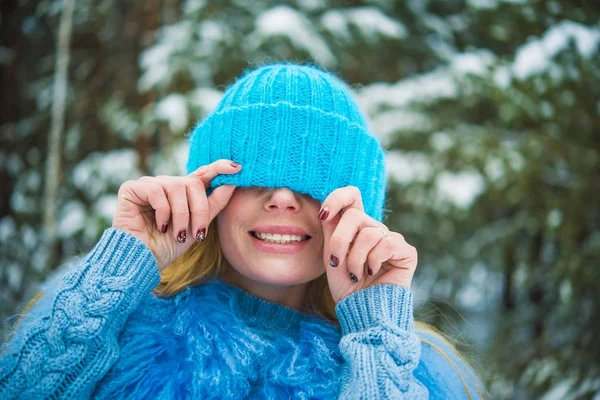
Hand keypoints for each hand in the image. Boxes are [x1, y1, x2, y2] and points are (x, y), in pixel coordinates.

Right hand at [112, 159, 240, 270]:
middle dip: (199, 209)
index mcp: (183, 192)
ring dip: (182, 215)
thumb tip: (232, 182)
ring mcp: (149, 184)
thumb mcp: (198, 225)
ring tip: (177, 234)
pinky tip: (160, 226)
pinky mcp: (132, 188)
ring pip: (176, 187)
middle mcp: (166, 184)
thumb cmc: (169, 246)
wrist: (142, 261)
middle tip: (198, 233)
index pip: (203, 174)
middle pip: (193, 183)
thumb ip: (214, 203)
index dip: (219, 168)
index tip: (236, 167)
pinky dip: (163, 211)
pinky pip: (156, 191)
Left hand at [319, 186, 417, 303]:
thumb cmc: (346, 285)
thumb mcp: (332, 254)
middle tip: (337, 263)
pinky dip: (373, 261)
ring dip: (355, 259)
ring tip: (355, 275)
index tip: (323, 215)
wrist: (361, 310)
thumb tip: (327, 209)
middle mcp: (374, 229)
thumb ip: (331, 230)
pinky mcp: (406, 251)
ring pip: (369, 233)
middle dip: (340, 241)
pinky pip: (386, 244)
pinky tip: (373, 273)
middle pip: (354, 215)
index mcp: (356, 227)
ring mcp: (391, 239)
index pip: (352, 196)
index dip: (337, 198)